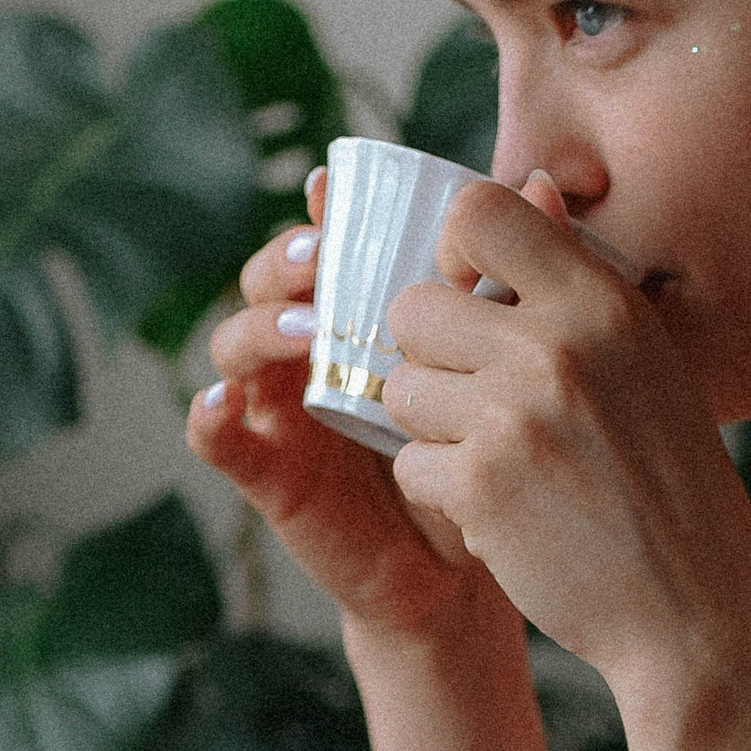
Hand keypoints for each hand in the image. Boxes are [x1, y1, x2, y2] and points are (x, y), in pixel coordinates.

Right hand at [189, 168, 505, 644]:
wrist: (471, 565)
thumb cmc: (485, 452)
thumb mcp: (506, 366)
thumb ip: (516, 275)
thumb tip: (543, 184)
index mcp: (359, 312)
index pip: (326, 244)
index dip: (319, 213)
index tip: (332, 192)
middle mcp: (311, 350)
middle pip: (267, 282)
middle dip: (282, 261)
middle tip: (317, 258)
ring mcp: (282, 408)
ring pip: (235, 345)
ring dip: (258, 327)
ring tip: (307, 328)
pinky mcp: (270, 473)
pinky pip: (219, 440)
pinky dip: (207, 418)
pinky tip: (222, 403)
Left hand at [378, 175, 750, 698]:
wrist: (697, 609)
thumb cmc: (669, 481)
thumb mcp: (646, 361)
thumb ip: (578, 284)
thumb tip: (533, 185)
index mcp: (603, 303)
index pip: (479, 211)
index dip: (451, 251)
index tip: (469, 298)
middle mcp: (558, 345)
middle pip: (415, 306)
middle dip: (430, 357)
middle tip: (478, 402)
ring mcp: (516, 415)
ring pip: (400, 386)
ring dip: (430, 427)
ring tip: (496, 460)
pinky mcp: (482, 486)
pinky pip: (406, 463)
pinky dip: (440, 492)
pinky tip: (501, 510)